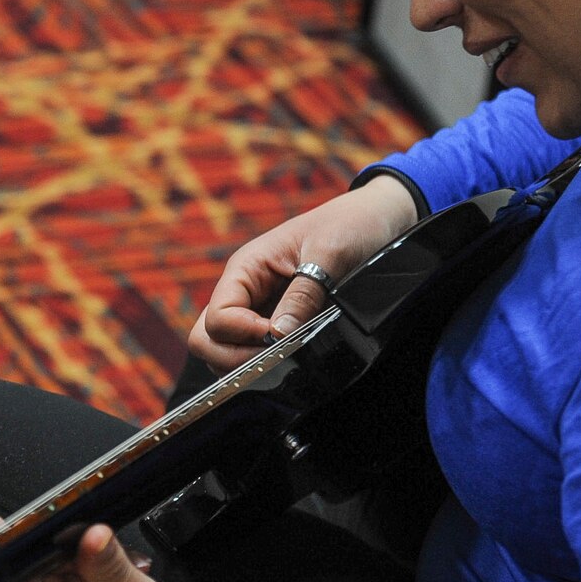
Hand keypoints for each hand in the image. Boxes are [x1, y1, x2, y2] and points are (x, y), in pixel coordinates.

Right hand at [188, 174, 417, 371]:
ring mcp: (257, 308)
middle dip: (234, 358)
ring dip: (248, 362)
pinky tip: (293, 357)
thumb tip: (279, 335)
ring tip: (287, 358)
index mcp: (245, 268)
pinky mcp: (275, 321)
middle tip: (276, 357)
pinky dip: (265, 362)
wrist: (375, 218)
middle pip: (205, 339)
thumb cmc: (349, 225)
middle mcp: (243, 291)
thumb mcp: (329, 254)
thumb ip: (302, 294)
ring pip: (223, 349)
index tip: (280, 336)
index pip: (216, 319)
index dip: (243, 336)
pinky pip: (251, 351)